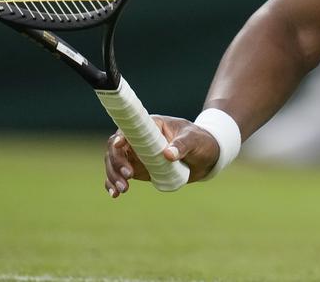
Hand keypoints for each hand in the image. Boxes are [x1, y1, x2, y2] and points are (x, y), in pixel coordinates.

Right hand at [102, 115, 218, 196]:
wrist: (206, 157)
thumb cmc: (200, 141)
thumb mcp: (194, 140)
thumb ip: (182, 145)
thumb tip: (168, 154)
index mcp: (151, 125)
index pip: (129, 129)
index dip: (120, 138)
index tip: (119, 147)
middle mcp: (139, 139)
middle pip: (116, 148)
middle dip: (116, 163)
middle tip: (127, 177)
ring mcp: (137, 155)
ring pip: (114, 163)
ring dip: (113, 176)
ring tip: (122, 190)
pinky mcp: (138, 169)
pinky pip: (120, 175)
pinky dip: (114, 184)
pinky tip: (115, 194)